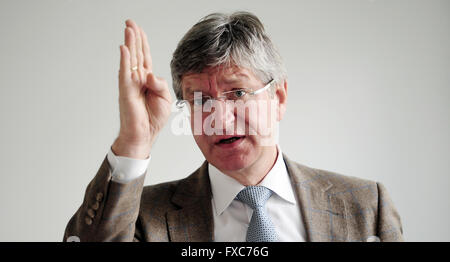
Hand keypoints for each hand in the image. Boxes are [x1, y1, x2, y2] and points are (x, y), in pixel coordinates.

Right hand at [112, 20, 171, 158]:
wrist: (145, 134)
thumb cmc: (154, 118)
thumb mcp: (165, 98)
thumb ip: (160, 84)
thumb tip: (149, 74)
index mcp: (148, 80)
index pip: (145, 57)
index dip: (142, 42)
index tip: (139, 29)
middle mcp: (138, 79)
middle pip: (137, 53)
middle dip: (134, 37)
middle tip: (130, 22)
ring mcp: (130, 83)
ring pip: (130, 59)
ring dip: (129, 44)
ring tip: (128, 29)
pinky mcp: (126, 91)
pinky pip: (125, 73)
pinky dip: (125, 60)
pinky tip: (124, 49)